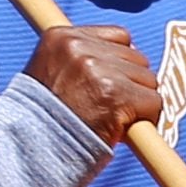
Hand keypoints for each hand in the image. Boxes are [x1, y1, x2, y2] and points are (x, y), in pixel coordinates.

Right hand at [28, 18, 166, 143]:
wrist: (31, 150)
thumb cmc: (43, 117)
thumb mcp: (49, 71)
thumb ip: (82, 56)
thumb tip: (129, 50)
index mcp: (61, 37)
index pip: (119, 36)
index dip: (120, 63)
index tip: (109, 84)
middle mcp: (79, 48)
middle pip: (137, 57)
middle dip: (130, 84)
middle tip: (108, 107)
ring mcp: (99, 71)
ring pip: (148, 79)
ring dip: (138, 102)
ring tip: (113, 118)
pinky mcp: (117, 95)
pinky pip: (154, 102)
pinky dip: (147, 118)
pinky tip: (124, 129)